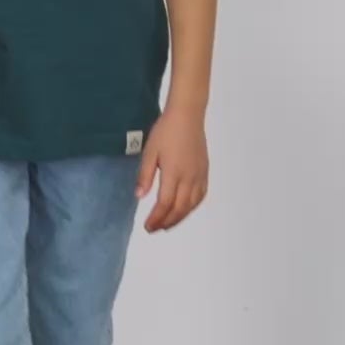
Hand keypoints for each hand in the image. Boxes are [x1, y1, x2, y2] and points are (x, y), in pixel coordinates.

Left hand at [134, 103, 209, 231]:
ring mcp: (199, 175)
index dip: (156, 218)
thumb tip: (139, 196)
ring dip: (179, 217)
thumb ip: (145, 175)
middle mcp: (189, 177)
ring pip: (192, 205)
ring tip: (167, 224)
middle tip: (154, 228)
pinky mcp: (205, 171)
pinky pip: (201, 195)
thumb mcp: (150, 152)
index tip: (148, 226)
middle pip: (180, 208)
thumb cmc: (166, 131)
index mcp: (174, 173)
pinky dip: (192, 207)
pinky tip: (185, 209)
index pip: (165, 204)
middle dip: (167, 222)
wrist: (187, 115)